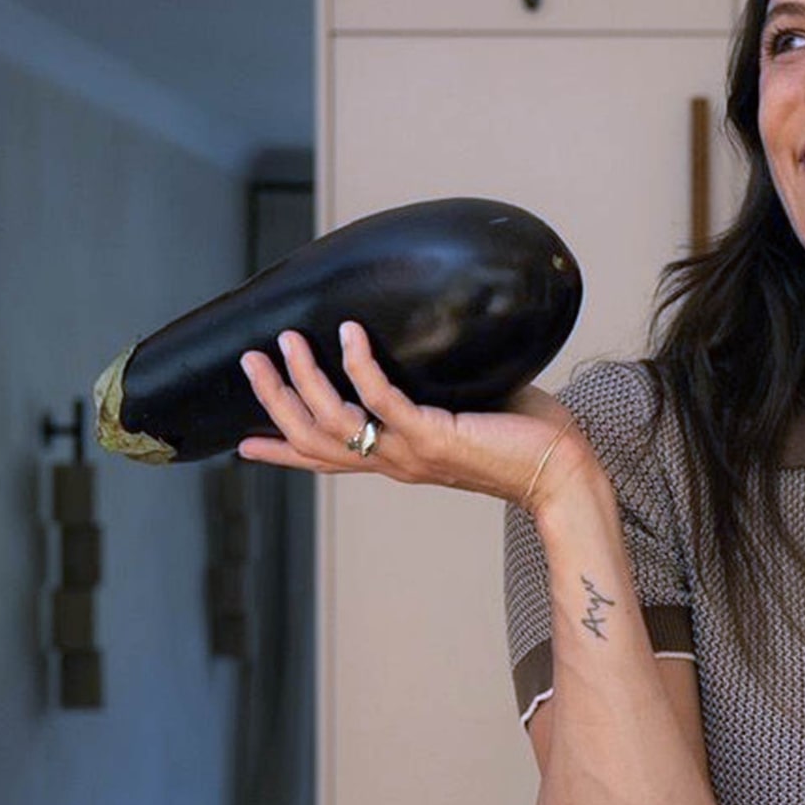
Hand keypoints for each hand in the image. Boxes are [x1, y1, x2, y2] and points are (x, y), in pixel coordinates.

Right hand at [236, 320, 587, 509]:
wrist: (562, 471)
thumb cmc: (525, 439)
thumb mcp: (464, 415)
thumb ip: (434, 392)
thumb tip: (427, 347)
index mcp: (398, 459)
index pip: (327, 460)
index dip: (282, 451)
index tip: (242, 444)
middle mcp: (395, 460)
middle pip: (312, 439)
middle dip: (276, 400)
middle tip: (251, 360)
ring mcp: (411, 452)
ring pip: (333, 422)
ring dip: (304, 379)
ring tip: (285, 340)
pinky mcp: (434, 437)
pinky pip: (381, 399)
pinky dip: (360, 364)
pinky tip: (350, 333)